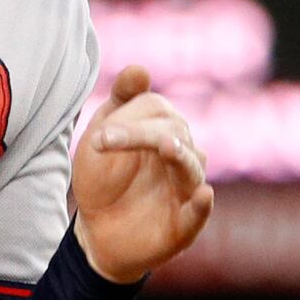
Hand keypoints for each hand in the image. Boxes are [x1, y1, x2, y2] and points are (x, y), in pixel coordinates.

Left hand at [68, 64, 211, 284]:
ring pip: (191, 168)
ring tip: (166, 148)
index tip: (98, 137)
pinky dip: (202, 207)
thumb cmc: (102, 178)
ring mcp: (185, 191)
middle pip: (174, 135)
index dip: (129, 122)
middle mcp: (181, 156)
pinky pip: (198, 215)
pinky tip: (204, 195)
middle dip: (142, 135)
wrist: (95, 229)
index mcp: (163, 131)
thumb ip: (121, 103)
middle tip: (105, 139)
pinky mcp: (184, 226)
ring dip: (179, 157)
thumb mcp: (102, 138)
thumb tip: (139, 69)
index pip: (157, 113)